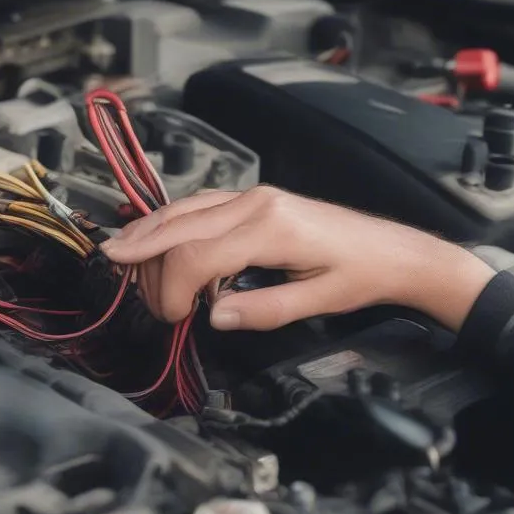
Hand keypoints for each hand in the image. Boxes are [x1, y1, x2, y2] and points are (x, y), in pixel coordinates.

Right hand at [101, 187, 495, 332]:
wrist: (393, 250)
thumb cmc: (361, 275)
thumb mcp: (318, 302)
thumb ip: (264, 311)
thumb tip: (213, 316)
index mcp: (271, 228)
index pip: (197, 254)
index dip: (172, 288)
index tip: (171, 316)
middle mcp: (256, 203)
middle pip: (180, 225)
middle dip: (146, 255)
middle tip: (122, 279)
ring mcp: (254, 197)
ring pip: (185, 208)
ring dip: (150, 232)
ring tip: (119, 252)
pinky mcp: (255, 199)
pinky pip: (201, 206)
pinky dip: (172, 222)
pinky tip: (155, 234)